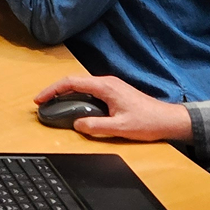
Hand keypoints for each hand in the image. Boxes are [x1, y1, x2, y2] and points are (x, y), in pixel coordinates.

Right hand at [35, 75, 193, 142]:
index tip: (40, 99)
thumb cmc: (148, 122)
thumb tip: (76, 124)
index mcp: (105, 87)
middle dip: (54, 91)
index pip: (71, 83)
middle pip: (73, 82)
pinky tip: (74, 107)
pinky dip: (76, 97)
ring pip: (81, 86)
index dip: (52, 90)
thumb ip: (95, 126)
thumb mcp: (120, 128)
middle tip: (42, 103)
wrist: (169, 120)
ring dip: (65, 94)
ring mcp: (111, 87)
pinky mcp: (114, 93)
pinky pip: (89, 91)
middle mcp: (106, 82)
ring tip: (54, 105)